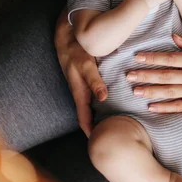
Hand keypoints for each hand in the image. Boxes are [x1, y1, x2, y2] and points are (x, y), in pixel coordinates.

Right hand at [56, 15, 106, 136]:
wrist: (67, 37)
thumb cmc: (76, 51)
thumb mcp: (86, 65)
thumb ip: (95, 80)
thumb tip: (103, 98)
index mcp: (79, 93)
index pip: (84, 120)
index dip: (92, 132)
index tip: (101, 144)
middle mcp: (80, 92)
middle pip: (88, 116)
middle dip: (97, 128)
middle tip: (111, 139)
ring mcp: (82, 87)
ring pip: (90, 107)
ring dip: (99, 117)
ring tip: (113, 126)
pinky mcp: (86, 80)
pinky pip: (93, 97)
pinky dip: (100, 104)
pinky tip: (111, 104)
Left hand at [126, 34, 181, 111]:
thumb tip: (172, 36)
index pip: (170, 59)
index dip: (153, 58)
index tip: (137, 57)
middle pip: (166, 76)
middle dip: (146, 76)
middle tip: (129, 75)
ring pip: (169, 92)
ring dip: (151, 92)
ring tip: (135, 91)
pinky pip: (177, 107)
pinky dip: (164, 108)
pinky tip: (150, 107)